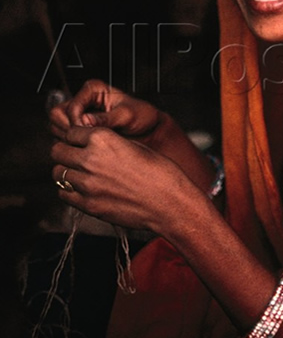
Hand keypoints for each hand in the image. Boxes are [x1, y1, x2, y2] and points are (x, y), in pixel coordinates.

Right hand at [50, 80, 159, 139]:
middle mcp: (84, 101)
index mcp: (93, 90)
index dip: (76, 121)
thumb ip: (107, 118)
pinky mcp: (80, 130)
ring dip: (67, 138)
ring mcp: (80, 116)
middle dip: (68, 129)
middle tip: (83, 140)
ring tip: (86, 145)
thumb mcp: (127, 115)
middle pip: (58, 115)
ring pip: (57, 127)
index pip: (71, 106)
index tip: (87, 132)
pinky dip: (71, 145)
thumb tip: (86, 121)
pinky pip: (64, 138)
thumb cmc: (143, 117)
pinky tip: (85, 149)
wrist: (150, 129)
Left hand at [51, 125, 197, 231]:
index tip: (80, 141)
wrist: (169, 202)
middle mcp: (91, 159)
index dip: (75, 136)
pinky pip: (64, 194)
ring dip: (66, 171)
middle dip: (65, 151)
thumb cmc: (159, 172)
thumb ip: (108, 142)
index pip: (70, 132)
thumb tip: (91, 144)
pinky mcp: (89, 205)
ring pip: (58, 173)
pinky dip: (69, 191)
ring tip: (79, 173)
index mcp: (103, 138)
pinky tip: (83, 189)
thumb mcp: (133, 145)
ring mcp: (87, 184)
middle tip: (75, 156)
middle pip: (57, 151)